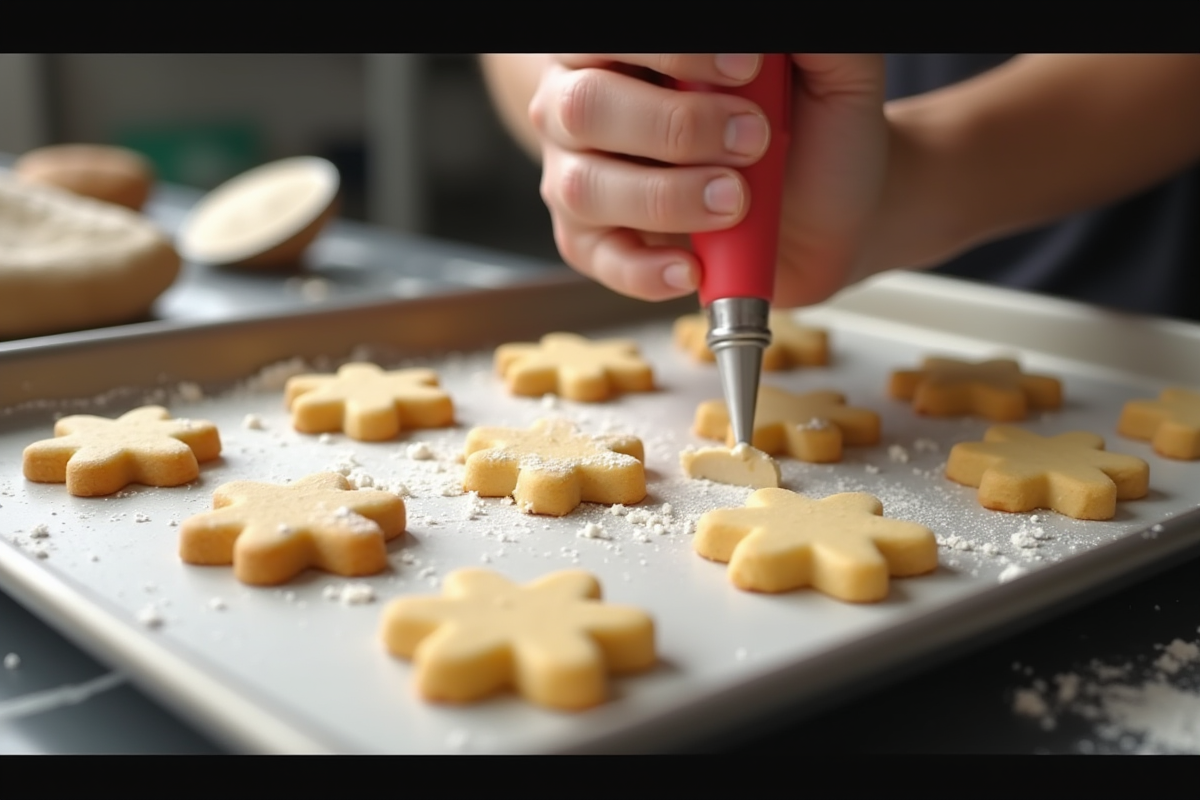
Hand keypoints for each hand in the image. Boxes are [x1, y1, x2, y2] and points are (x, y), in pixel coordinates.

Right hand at [528, 54, 887, 306]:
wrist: (827, 215)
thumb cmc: (812, 132)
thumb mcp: (827, 73)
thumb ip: (801, 41)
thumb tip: (772, 40)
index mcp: (626, 47)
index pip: (616, 38)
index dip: (674, 53)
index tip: (747, 69)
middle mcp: (584, 103)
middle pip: (584, 108)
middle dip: (676, 128)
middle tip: (752, 143)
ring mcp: (580, 175)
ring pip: (584, 188)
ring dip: (667, 198)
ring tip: (735, 202)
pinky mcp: (593, 243)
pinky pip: (599, 259)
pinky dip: (647, 270)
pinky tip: (692, 267)